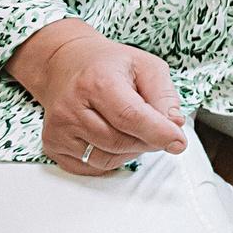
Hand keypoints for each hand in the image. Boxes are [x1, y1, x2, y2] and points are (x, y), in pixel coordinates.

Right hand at [12, 18, 187, 176]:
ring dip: (130, 151)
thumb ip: (165, 95)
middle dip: (147, 141)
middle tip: (156, 128)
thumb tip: (174, 124)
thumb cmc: (107, 66)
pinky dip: (110, 158)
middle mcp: (72, 106)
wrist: (66, 64)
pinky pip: (91, 167)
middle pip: (120, 142)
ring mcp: (59, 128)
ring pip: (106, 159)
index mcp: (97, 81)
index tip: (178, 142)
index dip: (159, 133)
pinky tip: (112, 136)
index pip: (131, 117)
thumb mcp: (147, 66)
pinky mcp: (53, 145)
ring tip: (131, 128)